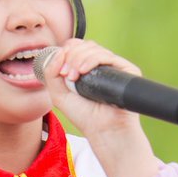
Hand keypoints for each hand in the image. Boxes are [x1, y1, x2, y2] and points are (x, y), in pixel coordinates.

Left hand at [42, 39, 161, 176]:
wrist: (103, 131)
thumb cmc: (84, 116)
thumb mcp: (59, 95)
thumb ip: (50, 73)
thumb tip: (59, 51)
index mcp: (86, 67)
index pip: (76, 47)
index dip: (66, 52)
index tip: (60, 71)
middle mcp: (101, 65)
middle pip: (83, 45)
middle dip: (70, 57)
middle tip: (66, 75)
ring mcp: (114, 67)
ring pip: (94, 48)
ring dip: (78, 59)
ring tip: (73, 77)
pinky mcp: (127, 70)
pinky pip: (107, 56)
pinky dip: (92, 60)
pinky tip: (83, 71)